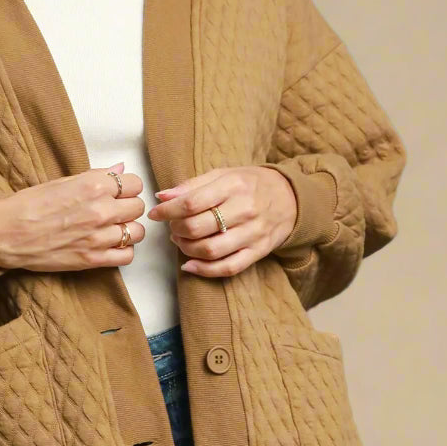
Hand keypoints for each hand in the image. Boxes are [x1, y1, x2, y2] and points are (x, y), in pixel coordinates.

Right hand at [0, 162, 147, 272]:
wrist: (6, 233)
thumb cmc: (29, 204)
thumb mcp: (63, 181)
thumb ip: (96, 176)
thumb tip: (120, 170)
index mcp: (94, 185)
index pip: (135, 183)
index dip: (127, 188)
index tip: (117, 193)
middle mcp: (101, 209)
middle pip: (138, 207)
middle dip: (127, 207)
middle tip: (113, 210)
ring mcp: (99, 236)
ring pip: (137, 232)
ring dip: (127, 230)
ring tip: (112, 229)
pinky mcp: (93, 259)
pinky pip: (127, 255)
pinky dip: (122, 251)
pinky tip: (109, 245)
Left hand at [146, 166, 296, 276]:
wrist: (291, 198)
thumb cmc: (250, 184)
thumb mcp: (224, 175)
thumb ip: (192, 185)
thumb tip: (162, 197)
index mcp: (233, 186)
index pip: (191, 203)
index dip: (167, 211)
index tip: (155, 214)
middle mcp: (245, 209)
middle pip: (198, 228)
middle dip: (176, 230)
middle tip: (172, 227)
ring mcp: (253, 233)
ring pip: (210, 250)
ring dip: (187, 249)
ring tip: (181, 242)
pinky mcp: (258, 251)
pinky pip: (228, 267)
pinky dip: (204, 270)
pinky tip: (189, 265)